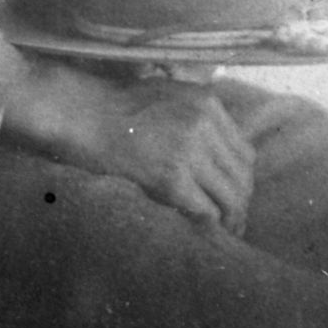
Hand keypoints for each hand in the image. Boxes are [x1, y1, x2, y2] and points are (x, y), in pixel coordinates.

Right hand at [1, 57, 254, 234]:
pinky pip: (206, 210)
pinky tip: (201, 230)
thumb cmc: (116, 106)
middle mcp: (204, 123)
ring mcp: (188, 149)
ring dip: (228, 219)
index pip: (245, 152)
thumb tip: (220, 160)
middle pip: (242, 176)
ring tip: (220, 231)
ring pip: (231, 196)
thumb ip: (198, 119)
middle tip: (230, 222)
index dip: (240, 179)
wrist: (82, 113)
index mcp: (206, 102)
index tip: (232, 195)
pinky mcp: (171, 177)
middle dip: (238, 203)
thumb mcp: (167, 95)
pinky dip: (207, 224)